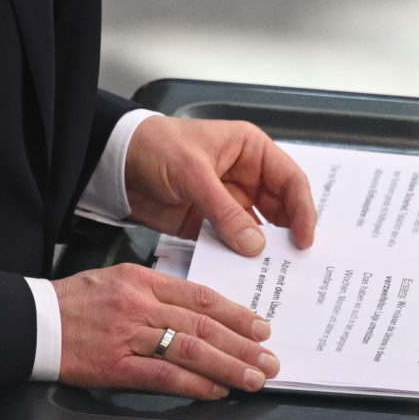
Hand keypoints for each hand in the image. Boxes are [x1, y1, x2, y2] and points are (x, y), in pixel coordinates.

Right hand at [52, 262, 279, 396]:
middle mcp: (140, 305)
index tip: (260, 328)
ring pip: (191, 349)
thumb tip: (197, 310)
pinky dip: (194, 384)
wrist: (31, 323)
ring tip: (253, 377)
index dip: (237, 314)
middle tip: (269, 359)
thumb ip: (156, 292)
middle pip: (204, 325)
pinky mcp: (115, 366)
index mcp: (143, 281)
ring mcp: (128, 336)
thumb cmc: (72, 302)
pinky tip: (216, 390)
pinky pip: (163, 375)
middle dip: (244, 345)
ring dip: (229, 366)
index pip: (201, 297)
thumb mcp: (116, 279)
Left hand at [122, 114, 317, 255]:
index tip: (304, 238)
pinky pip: (231, 242)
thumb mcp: (193, 174)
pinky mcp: (208, 222)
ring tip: (272, 273)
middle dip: (287, 234)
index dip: (302, 209)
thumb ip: (225, 210)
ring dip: (262, 250)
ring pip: (257, 229)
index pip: (290, 180)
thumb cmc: (154, 146)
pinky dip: (237, 257)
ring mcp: (227, 201)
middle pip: (280, 208)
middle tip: (293, 263)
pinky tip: (241, 272)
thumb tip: (255, 244)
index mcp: (250, 150)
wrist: (113, 162)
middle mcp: (245, 176)